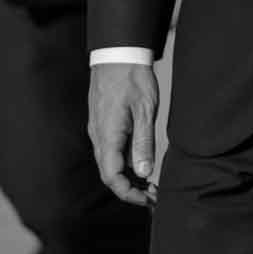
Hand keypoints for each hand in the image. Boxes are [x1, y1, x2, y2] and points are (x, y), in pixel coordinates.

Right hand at [89, 62, 162, 205]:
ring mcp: (98, 130)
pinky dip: (124, 162)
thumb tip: (144, 173)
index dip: (128, 193)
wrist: (118, 53)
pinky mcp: (102, 123)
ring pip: (109, 163)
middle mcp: (99, 136)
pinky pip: (110, 150)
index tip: (147, 199)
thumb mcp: (145, 111)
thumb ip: (143, 143)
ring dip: (127, 176)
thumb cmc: (133, 79)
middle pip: (109, 173)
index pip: (112, 176)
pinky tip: (140, 162)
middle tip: (153, 195)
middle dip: (130, 189)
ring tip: (150, 183)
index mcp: (108, 136)